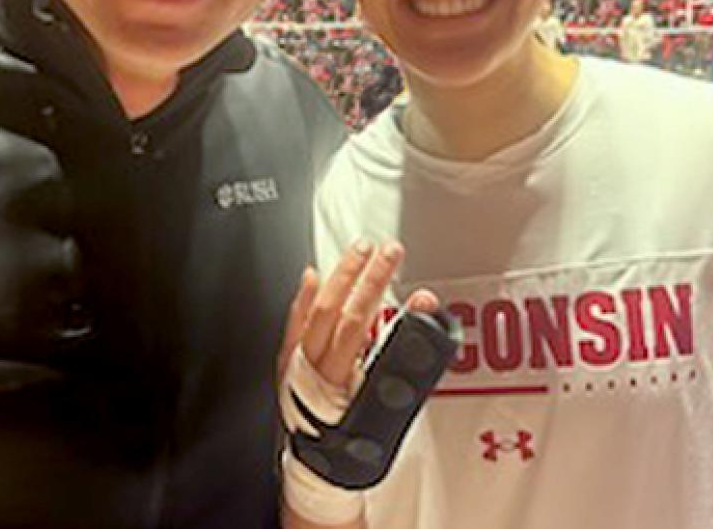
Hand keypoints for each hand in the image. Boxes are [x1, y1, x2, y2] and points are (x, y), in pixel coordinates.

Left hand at [276, 240, 438, 528]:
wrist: (324, 463)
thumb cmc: (356, 436)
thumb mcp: (389, 399)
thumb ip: (404, 351)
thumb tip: (423, 310)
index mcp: (338, 374)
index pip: (358, 317)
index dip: (375, 284)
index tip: (394, 260)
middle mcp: (312, 366)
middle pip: (337, 307)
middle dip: (362, 273)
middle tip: (384, 249)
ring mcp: (297, 363)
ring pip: (315, 311)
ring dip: (337, 277)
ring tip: (356, 252)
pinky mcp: (289, 363)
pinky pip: (293, 324)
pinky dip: (302, 297)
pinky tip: (310, 277)